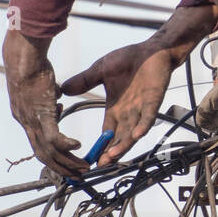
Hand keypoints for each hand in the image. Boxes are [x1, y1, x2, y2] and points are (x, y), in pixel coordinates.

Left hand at [2, 29, 90, 178]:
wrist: (23, 58)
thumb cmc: (30, 64)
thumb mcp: (40, 85)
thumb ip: (48, 94)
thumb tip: (56, 95)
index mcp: (24, 117)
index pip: (38, 143)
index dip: (52, 156)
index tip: (66, 162)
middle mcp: (26, 123)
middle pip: (44, 155)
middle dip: (62, 168)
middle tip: (77, 175)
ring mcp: (32, 121)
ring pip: (50, 151)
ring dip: (68, 161)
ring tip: (84, 166)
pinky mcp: (41, 115)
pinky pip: (54, 137)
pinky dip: (67, 145)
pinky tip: (78, 146)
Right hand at [60, 40, 174, 166]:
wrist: (150, 50)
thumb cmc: (128, 59)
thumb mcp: (100, 70)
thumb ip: (84, 81)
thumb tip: (63, 88)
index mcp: (115, 108)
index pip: (107, 133)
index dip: (100, 146)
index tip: (90, 160)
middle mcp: (128, 112)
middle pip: (119, 138)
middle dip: (110, 152)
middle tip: (99, 166)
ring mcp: (141, 108)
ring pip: (132, 132)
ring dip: (123, 144)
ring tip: (112, 156)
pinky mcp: (153, 100)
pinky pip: (148, 116)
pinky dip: (142, 126)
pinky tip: (136, 134)